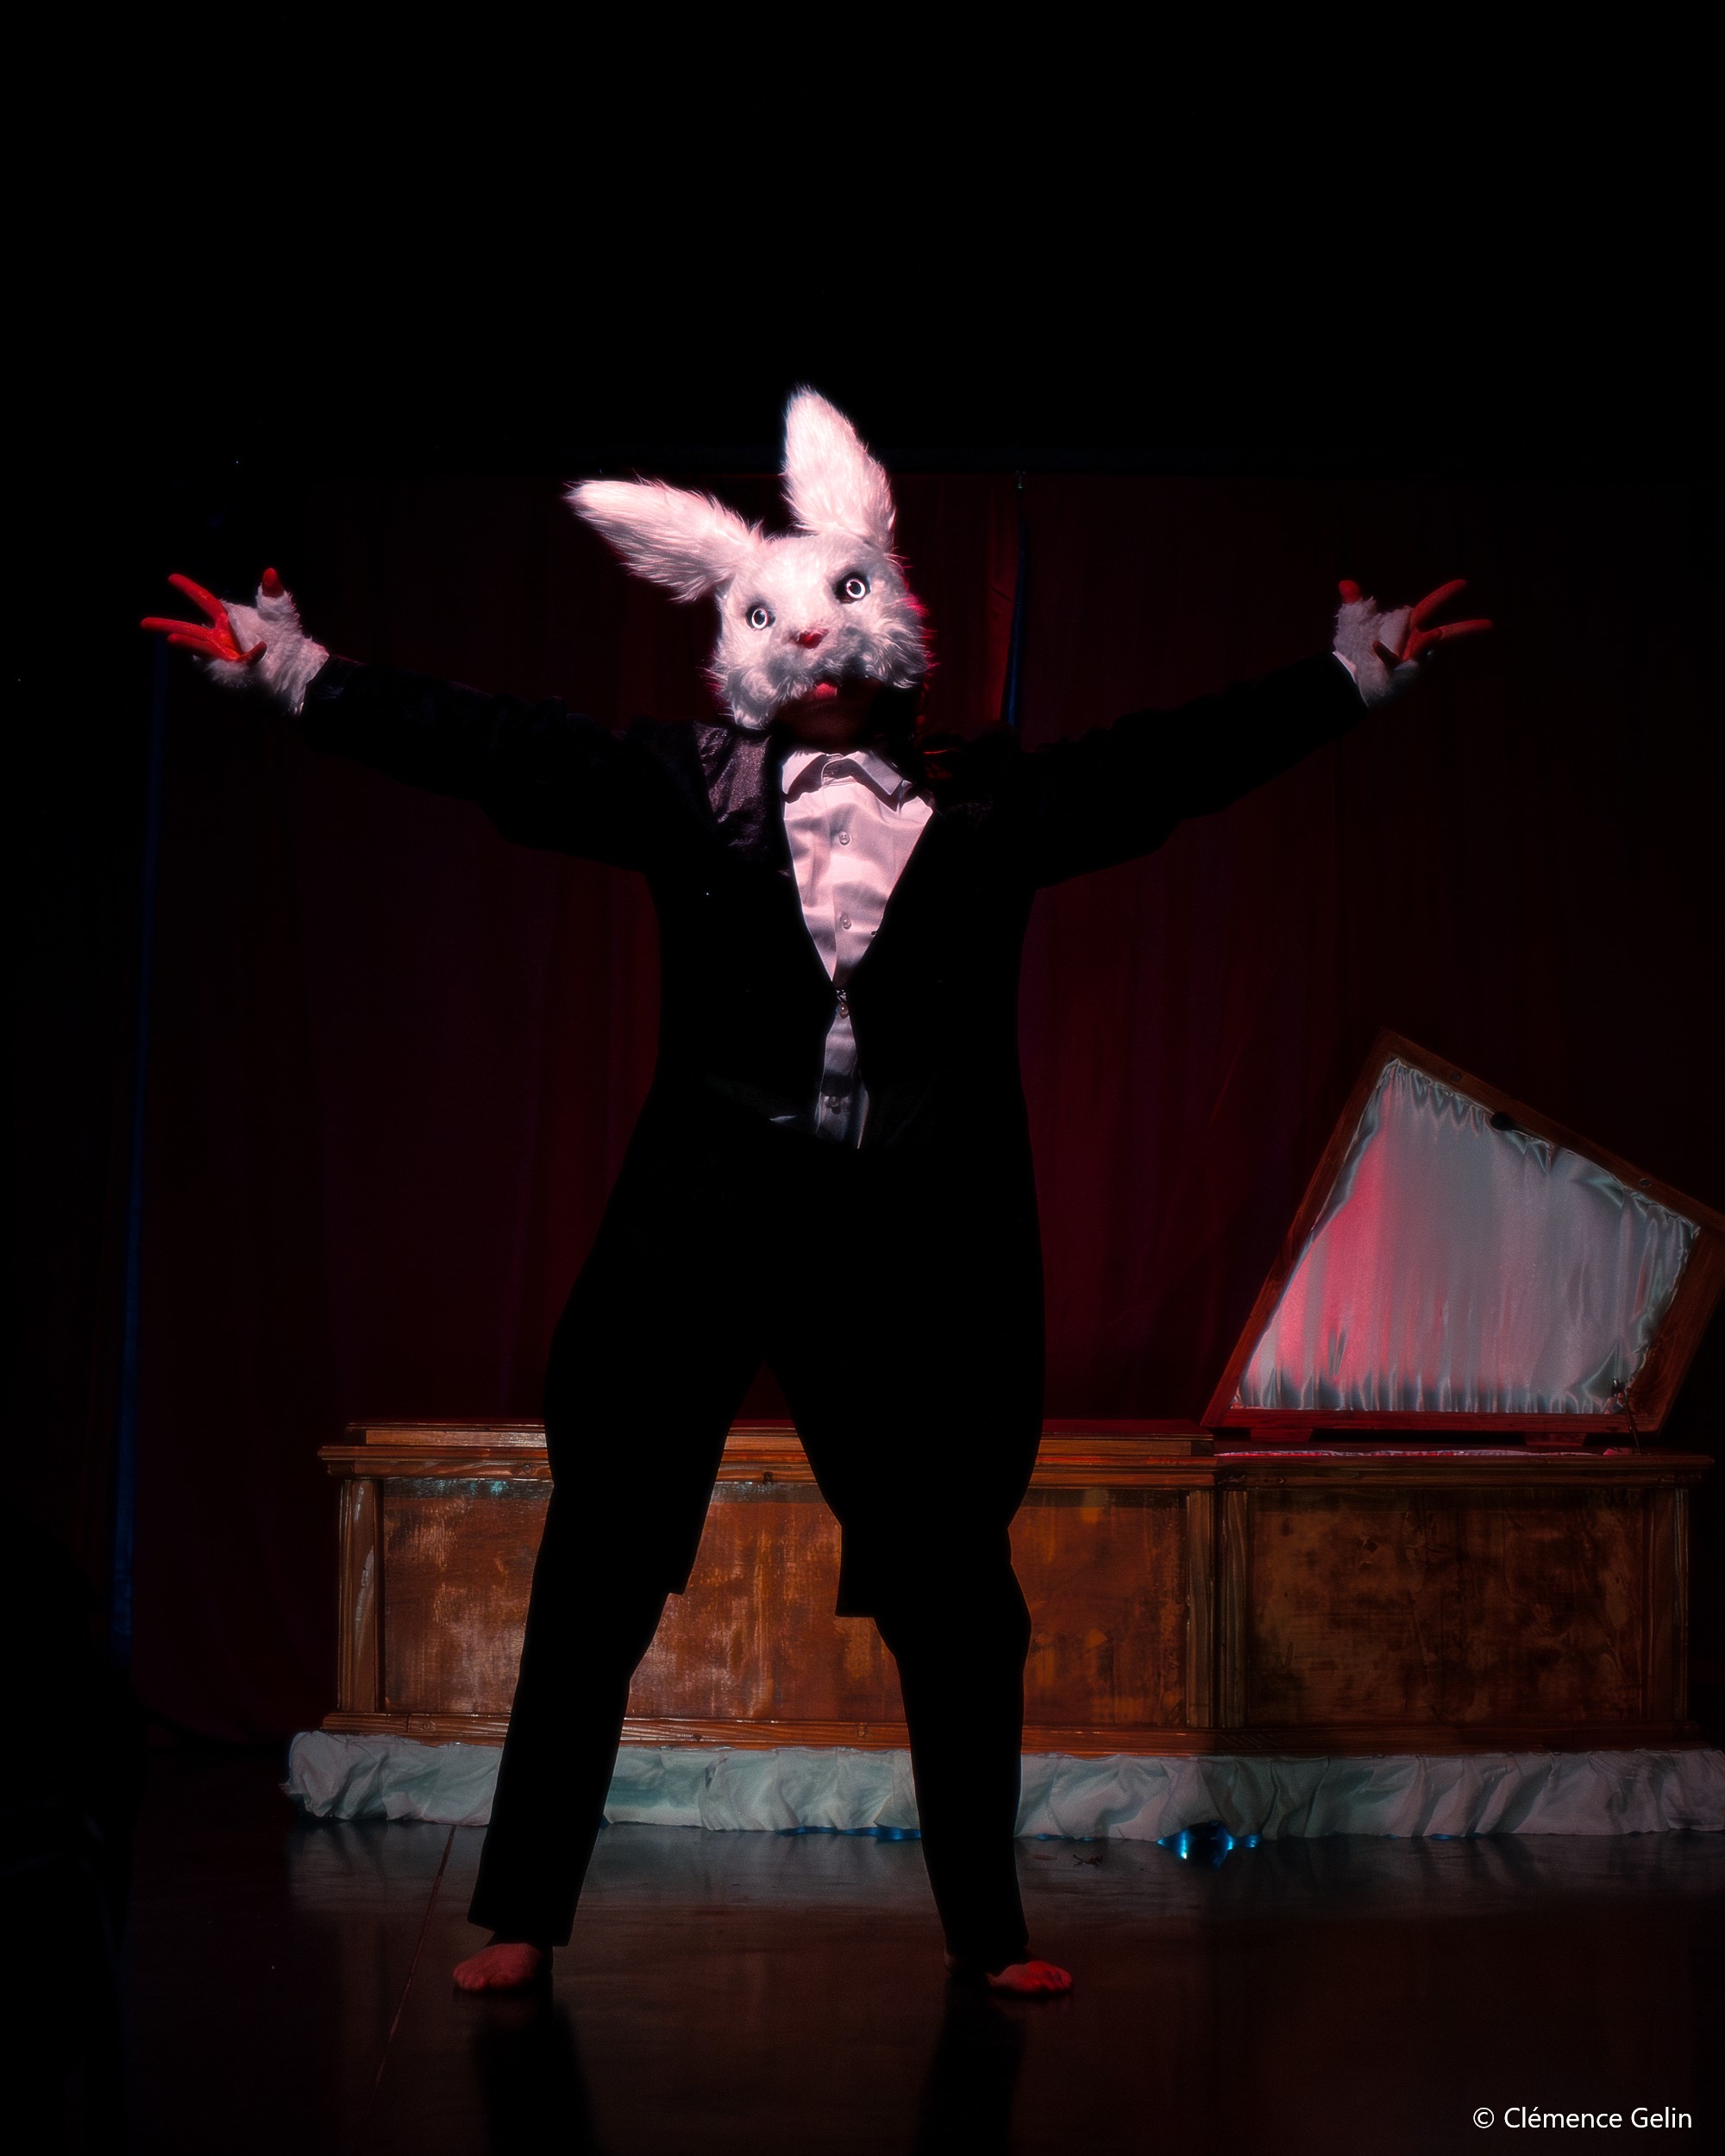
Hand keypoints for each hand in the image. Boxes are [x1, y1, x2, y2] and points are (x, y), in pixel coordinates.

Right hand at [141, 570, 285, 664]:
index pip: (205, 600)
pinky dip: (245, 655)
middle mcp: (220, 637)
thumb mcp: (279, 611)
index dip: (189, 589)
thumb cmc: (287, 639)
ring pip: (197, 646)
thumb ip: (272, 592)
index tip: (172, 578)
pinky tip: (261, 649)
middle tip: (142, 623)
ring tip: (171, 640)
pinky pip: (225, 661)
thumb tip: (271, 572)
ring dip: (185, 643)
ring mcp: (220, 656)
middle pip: (189, 628)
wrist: (296, 667)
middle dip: (165, 625)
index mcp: (229, 619)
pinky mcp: (226, 672)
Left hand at [1337, 578, 1491, 674]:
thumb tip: (1345, 584)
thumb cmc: (1356, 649)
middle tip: (1489, 625)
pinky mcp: (1401, 674)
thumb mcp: (1355, 621)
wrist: (1350, 677)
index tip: (1464, 583)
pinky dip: (1384, 652)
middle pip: (1446, 632)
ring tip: (1434, 635)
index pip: (1429, 606)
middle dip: (1466, 628)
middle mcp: (1417, 643)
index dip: (1445, 594)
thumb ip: (1355, 602)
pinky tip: (1374, 645)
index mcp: (1409, 626)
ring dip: (1427, 640)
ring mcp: (1413, 660)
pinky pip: (1394, 660)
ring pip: (1425, 646)